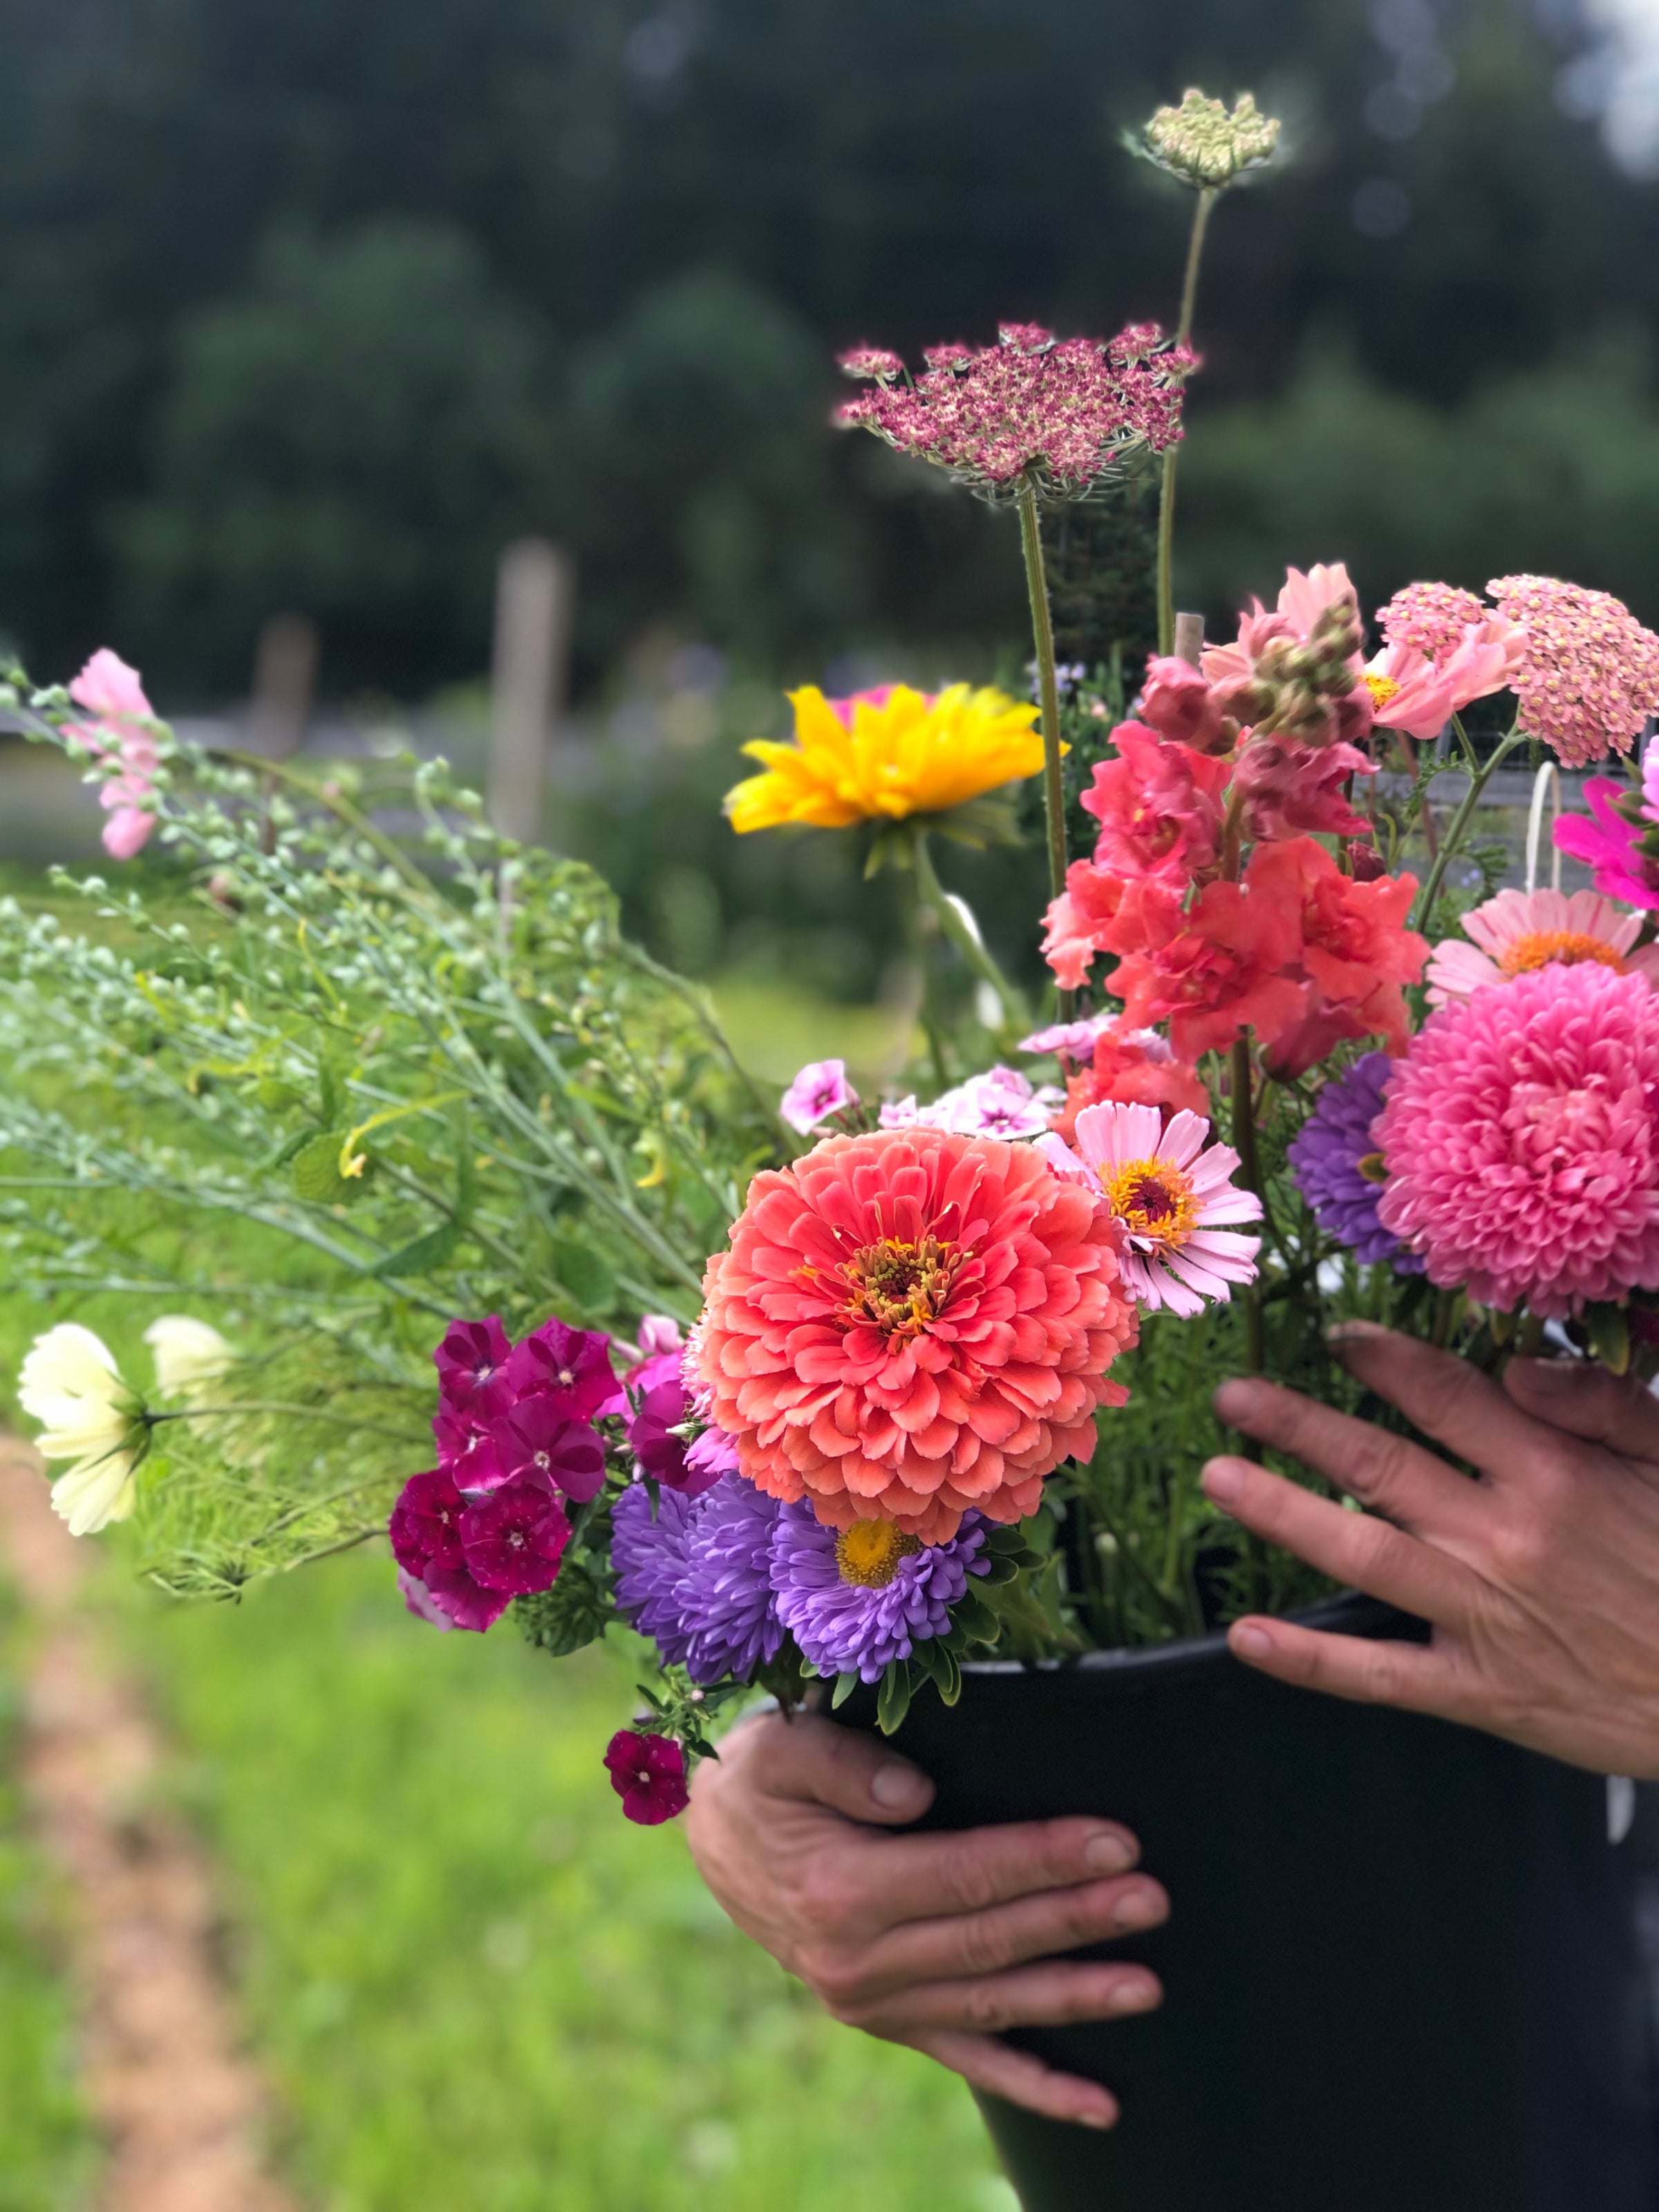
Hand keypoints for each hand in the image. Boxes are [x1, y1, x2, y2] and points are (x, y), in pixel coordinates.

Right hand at [685, 1708, 1166, 2126]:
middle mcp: (858, 1960)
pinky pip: (969, 2058)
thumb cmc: (761, 1782)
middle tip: (1149, 1899)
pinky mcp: (890, 2021)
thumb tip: (918, 1794)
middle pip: (989, 1941)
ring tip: (1146, 1984)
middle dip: (1076, 1921)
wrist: (717, 1846)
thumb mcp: (780, 1750)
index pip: (963, 1874)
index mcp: (839, 1890)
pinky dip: (1035, 2088)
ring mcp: (875, 2002)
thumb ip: (844, 1764)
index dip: (1041, 1859)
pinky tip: (1099, 2106)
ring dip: (1072, 1996)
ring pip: (991, 2004)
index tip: (1113, 1842)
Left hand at [1201, 1322, 1658, 1776]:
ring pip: (1365, 1556)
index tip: (1332, 1334)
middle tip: (1231, 1396)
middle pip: (1380, 1465)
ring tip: (1220, 1478)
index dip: (1381, 1358)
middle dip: (1298, 1426)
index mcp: (1553, 1474)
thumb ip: (1601, 1403)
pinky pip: (1383, 1676)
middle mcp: (1507, 1539)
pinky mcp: (1486, 1694)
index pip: (1445, 1397)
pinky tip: (1247, 1638)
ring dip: (1284, 1514)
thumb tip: (1517, 1362)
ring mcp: (1488, 1619)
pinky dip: (1311, 1661)